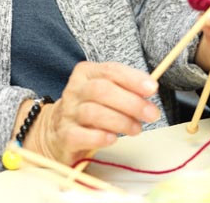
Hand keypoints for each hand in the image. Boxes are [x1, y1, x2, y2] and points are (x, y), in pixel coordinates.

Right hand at [25, 62, 158, 164]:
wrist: (56, 131)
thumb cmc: (90, 108)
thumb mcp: (106, 92)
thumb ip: (126, 88)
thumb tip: (151, 89)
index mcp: (86, 73)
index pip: (110, 71)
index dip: (133, 79)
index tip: (152, 89)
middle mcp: (74, 90)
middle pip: (102, 90)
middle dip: (131, 102)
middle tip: (151, 114)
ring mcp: (67, 113)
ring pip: (93, 112)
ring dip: (120, 121)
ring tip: (136, 129)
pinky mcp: (64, 136)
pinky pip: (80, 135)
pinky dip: (98, 137)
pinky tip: (112, 139)